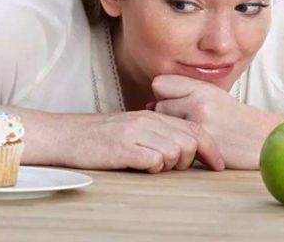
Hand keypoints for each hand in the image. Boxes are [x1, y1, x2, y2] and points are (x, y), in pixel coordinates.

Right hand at [55, 110, 224, 172]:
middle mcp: (147, 120)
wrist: (66, 135)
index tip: (217, 164)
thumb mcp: (132, 128)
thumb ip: (156, 133)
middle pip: (190, 141)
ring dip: (170, 165)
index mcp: (151, 115)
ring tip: (152, 165)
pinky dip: (154, 168)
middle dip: (191, 160)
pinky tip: (140, 166)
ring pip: (176, 151)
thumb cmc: (98, 137)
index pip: (193, 128)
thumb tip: (184, 148)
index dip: (211, 148)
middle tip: (174, 168)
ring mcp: (135, 133)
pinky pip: (155, 160)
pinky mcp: (123, 148)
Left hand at [151, 74, 276, 169]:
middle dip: (166, 117)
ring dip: (172, 132)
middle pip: (157, 105)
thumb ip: (182, 94)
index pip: (159, 84)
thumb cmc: (234, 119)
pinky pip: (175, 142)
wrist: (263, 138)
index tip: (174, 106)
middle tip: (185, 125)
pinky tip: (194, 148)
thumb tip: (148, 104)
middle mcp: (199, 99)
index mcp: (201, 86)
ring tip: (190, 136)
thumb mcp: (211, 96)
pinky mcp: (203, 142)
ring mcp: (201, 121)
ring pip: (165, 124)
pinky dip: (180, 146)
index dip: (163, 96)